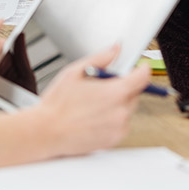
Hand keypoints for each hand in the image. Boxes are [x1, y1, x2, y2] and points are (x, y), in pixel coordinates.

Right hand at [32, 46, 150, 155]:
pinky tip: (94, 116)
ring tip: (94, 104)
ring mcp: (118, 128)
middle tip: (103, 86)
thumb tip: (115, 49)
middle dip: (124, 87)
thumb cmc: (57, 105)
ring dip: (118, 103)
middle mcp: (121, 112)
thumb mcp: (75, 72)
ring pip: (128, 109)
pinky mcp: (113, 140)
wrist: (46, 132)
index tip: (141, 66)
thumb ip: (100, 58)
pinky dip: (113, 119)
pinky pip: (121, 124)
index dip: (142, 69)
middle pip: (135, 93)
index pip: (142, 77)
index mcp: (115, 93)